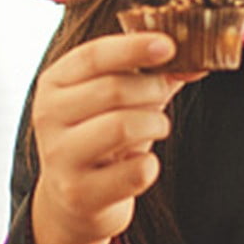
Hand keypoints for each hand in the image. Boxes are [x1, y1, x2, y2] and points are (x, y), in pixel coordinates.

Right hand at [31, 31, 191, 243]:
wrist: (74, 199)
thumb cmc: (101, 137)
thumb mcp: (118, 99)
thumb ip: (152, 75)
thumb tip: (196, 63)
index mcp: (53, 84)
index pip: (92, 56)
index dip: (133, 47)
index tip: (168, 45)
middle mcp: (48, 116)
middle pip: (113, 89)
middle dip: (153, 90)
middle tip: (163, 96)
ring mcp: (59, 156)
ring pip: (123, 126)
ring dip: (155, 125)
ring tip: (156, 128)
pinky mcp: (78, 193)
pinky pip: (136, 172)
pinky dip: (150, 165)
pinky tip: (139, 165)